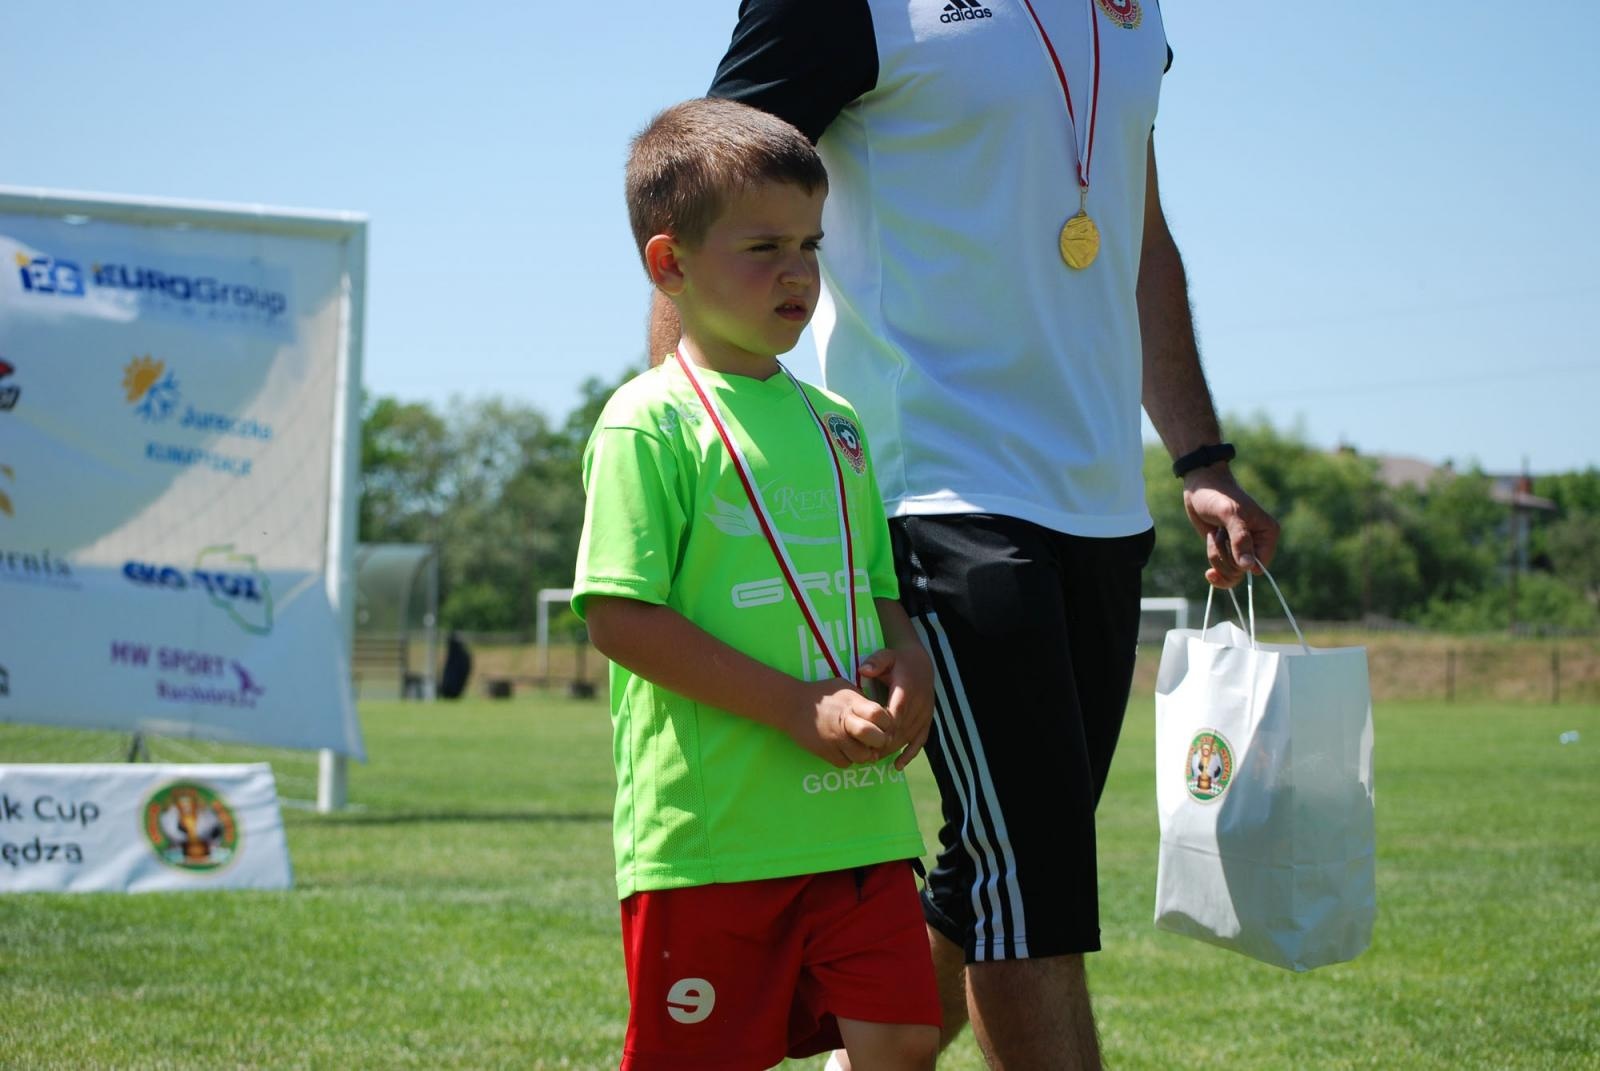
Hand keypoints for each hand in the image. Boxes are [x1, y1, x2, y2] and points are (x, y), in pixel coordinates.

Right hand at [786, 679, 896, 768]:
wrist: (792, 705)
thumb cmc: (822, 694)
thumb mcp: (845, 688)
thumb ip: (863, 700)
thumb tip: (882, 713)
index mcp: (852, 704)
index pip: (880, 715)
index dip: (887, 721)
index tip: (884, 722)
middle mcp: (845, 723)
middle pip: (875, 738)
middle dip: (881, 741)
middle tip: (878, 739)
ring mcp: (835, 740)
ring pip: (862, 756)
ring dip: (866, 754)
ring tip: (862, 746)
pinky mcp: (825, 752)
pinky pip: (845, 763)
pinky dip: (849, 759)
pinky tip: (846, 750)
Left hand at [859, 644, 933, 769]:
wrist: (921, 664)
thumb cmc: (898, 661)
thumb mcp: (886, 655)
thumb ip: (875, 662)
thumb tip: (863, 670)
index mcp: (907, 690)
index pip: (897, 712)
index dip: (885, 727)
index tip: (870, 737)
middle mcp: (919, 705)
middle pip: (902, 729)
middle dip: (884, 743)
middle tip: (865, 754)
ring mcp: (924, 715)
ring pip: (909, 737)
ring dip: (893, 750)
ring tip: (874, 760)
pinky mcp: (927, 721)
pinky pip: (920, 741)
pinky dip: (909, 754)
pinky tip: (897, 766)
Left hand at [1182, 466, 1279, 587]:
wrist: (1200, 488)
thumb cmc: (1217, 495)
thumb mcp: (1229, 514)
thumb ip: (1239, 539)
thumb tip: (1248, 567)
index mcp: (1268, 533)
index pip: (1259, 565)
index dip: (1241, 562)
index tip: (1229, 543)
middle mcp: (1258, 544)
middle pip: (1243, 572)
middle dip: (1224, 558)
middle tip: (1218, 534)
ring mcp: (1242, 549)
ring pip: (1231, 573)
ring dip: (1216, 557)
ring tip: (1213, 535)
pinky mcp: (1228, 551)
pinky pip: (1223, 572)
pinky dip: (1215, 568)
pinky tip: (1208, 573)